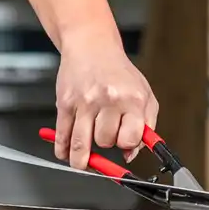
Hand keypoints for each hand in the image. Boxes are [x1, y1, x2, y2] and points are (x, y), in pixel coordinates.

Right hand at [53, 45, 159, 169]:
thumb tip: (131, 155)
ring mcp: (85, 102)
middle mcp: (109, 100)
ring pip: (80, 145)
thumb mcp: (144, 94)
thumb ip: (146, 126)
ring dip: (81, 160)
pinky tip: (66, 153)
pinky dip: (63, 150)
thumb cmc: (119, 72)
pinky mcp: (65, 103)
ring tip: (82, 163)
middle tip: (104, 136)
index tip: (124, 143)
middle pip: (105, 141)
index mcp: (132, 99)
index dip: (127, 146)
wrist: (92, 47)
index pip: (130, 138)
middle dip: (105, 144)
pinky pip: (62, 135)